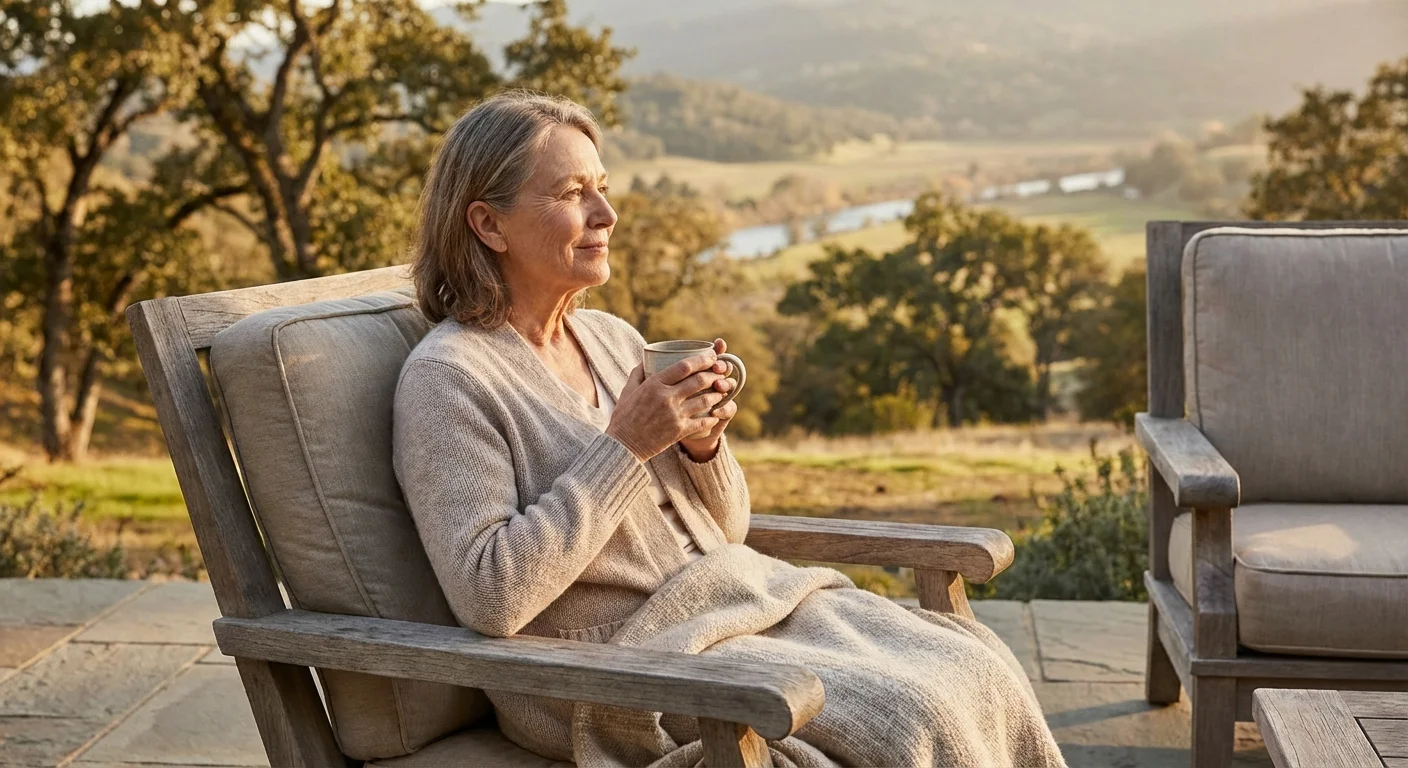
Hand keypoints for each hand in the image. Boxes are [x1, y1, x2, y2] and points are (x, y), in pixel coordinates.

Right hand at [604, 342, 731, 461]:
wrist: (623, 446)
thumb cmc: (624, 417)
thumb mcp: (627, 391)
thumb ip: (638, 373)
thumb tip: (645, 359)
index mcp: (654, 384)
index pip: (684, 366)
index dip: (702, 359)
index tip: (711, 356)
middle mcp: (666, 397)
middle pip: (699, 380)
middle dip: (714, 374)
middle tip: (720, 373)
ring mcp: (674, 415)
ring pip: (705, 400)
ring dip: (717, 394)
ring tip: (721, 391)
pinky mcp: (679, 431)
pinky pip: (703, 421)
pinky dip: (712, 417)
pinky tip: (715, 414)